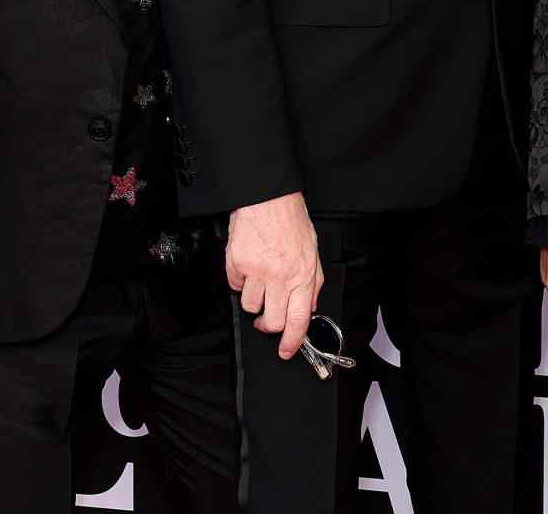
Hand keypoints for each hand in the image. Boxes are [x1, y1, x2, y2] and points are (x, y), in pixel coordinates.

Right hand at [227, 191, 323, 358]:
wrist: (266, 196)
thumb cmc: (290, 219)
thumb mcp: (312, 250)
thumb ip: (313, 282)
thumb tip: (309, 307)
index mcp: (302, 274)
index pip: (299, 320)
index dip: (292, 342)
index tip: (285, 350)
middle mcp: (280, 276)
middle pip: (272, 321)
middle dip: (268, 325)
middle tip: (266, 319)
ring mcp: (257, 270)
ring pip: (250, 306)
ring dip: (254, 300)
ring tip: (258, 283)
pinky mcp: (237, 263)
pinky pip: (234, 285)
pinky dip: (240, 281)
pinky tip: (247, 267)